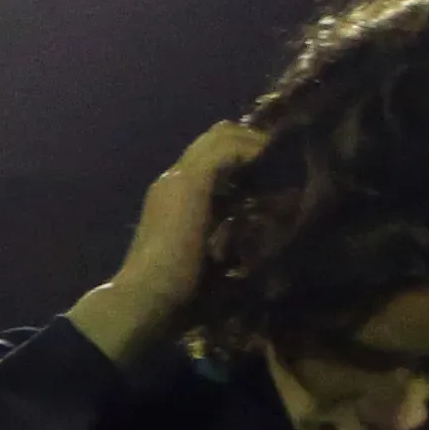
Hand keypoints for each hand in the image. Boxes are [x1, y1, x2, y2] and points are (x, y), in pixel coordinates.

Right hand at [73, 119, 267, 365]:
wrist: (147, 295)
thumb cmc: (175, 291)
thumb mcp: (207, 255)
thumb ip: (225, 236)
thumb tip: (262, 231)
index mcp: (174, 199)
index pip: (208, 159)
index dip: (239, 155)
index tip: (270, 164)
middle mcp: (173, 181)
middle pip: (215, 138)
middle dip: (249, 140)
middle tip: (280, 151)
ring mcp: (179, 178)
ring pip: (222, 134)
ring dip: (253, 141)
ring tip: (280, 152)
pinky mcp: (192, 180)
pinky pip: (228, 145)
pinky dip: (251, 147)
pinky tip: (269, 158)